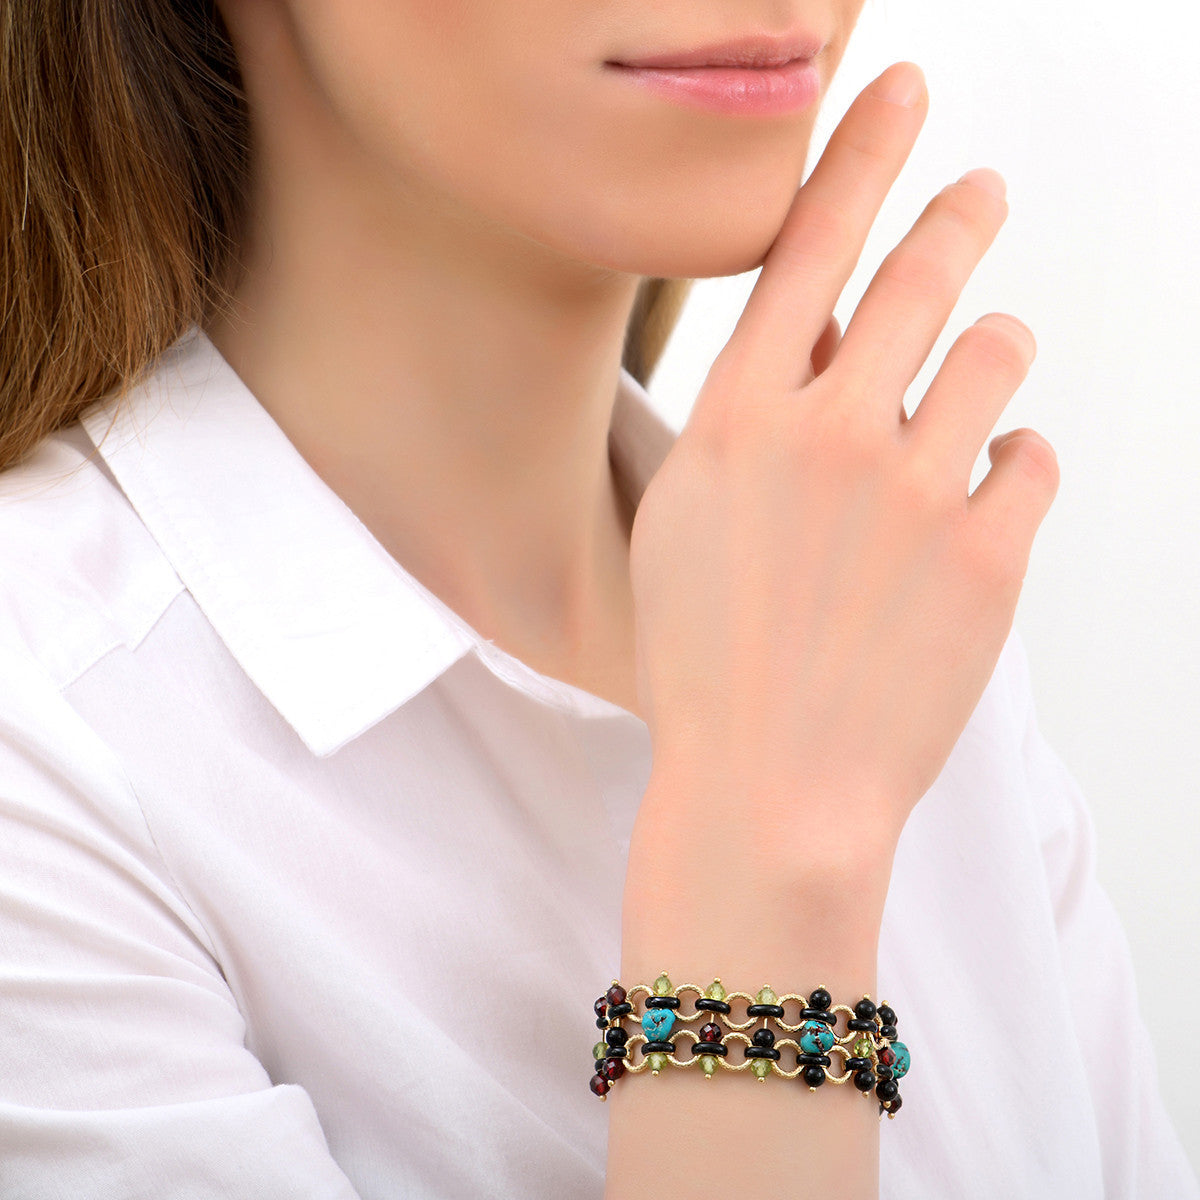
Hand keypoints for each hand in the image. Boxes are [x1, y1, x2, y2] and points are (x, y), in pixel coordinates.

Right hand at [626, 61, 1058, 881]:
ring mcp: (914, 492)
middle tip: (980, 194)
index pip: (807, 244)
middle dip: (958, 217)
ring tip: (974, 386)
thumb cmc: (708, 662)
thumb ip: (751, 420)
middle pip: (923, 271)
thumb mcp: (689, 525)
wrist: (769, 792)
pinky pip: (1032, 458)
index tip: (899, 86)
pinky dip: (1012, 467)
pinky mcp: (989, 555)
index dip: (860, 151)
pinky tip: (977, 508)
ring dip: (990, 356)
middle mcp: (826, 435)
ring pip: (996, 352)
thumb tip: (830, 336)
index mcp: (736, 422)